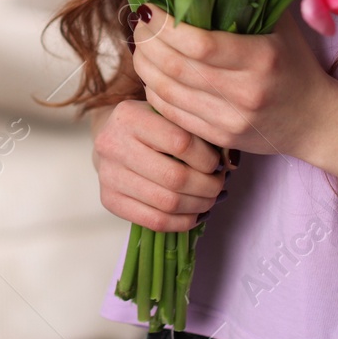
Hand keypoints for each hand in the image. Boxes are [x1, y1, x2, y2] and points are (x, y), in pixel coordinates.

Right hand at [91, 98, 231, 232]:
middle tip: (219, 184)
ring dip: (198, 206)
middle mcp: (112, 144)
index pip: (181, 142)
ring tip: (210, 199)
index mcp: (129, 116)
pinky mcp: (109, 200)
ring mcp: (108, 175)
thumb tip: (229, 163)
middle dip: (207, 186)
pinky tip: (195, 214)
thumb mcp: (168, 116)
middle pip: (175, 178)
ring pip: (167, 203)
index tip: (218, 162)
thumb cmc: (149, 125)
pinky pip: (155, 222)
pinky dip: (183, 222)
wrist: (112, 138)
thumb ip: (195, 132)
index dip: (208, 158)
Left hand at [131, 1, 337, 161]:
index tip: (149, 6)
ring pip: (166, 92)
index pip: (199, 44)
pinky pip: (171, 113)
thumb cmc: (294, 63)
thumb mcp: (282, 25)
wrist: (315, 121)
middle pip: (175, 67)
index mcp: (261, 59)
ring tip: (142, 42)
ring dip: (143, 64)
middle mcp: (245, 92)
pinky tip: (152, 70)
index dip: (165, 25)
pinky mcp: (219, 138)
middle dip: (147, 40)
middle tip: (140, 21)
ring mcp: (230, 120)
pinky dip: (152, 89)